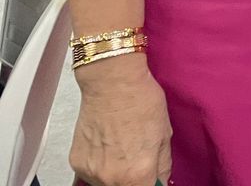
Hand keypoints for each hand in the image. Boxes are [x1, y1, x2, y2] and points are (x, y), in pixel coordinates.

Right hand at [69, 57, 171, 185]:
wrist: (112, 83)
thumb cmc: (141, 102)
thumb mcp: (165, 135)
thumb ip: (162, 165)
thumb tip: (161, 180)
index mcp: (138, 173)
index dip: (151, 184)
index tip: (151, 178)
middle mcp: (111, 178)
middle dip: (133, 180)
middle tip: (137, 160)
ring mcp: (91, 172)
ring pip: (106, 185)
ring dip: (115, 176)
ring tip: (121, 149)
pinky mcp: (76, 164)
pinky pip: (91, 174)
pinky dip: (100, 166)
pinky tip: (107, 146)